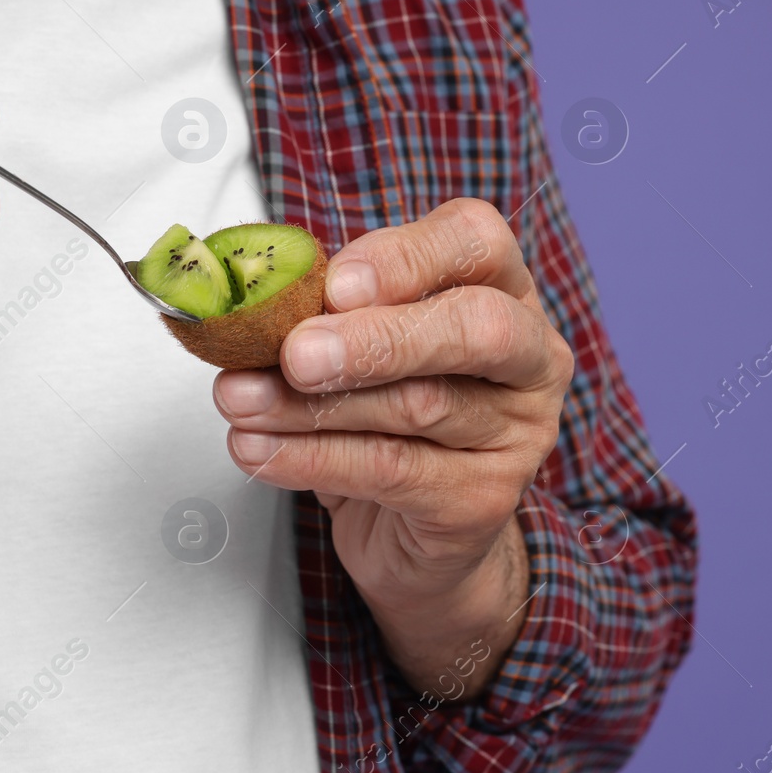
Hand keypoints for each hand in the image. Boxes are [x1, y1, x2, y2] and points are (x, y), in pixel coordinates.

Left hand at [213, 198, 573, 697]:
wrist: (413, 530)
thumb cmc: (390, 417)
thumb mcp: (361, 345)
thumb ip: (331, 313)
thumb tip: (259, 300)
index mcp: (504, 289)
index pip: (477, 242)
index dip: (405, 256)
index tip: (333, 284)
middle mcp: (530, 356)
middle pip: (474, 328)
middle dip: (375, 338)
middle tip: (296, 354)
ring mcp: (517, 432)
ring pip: (418, 405)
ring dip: (311, 404)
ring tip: (241, 400)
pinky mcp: (484, 499)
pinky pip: (392, 472)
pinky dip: (311, 459)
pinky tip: (260, 450)